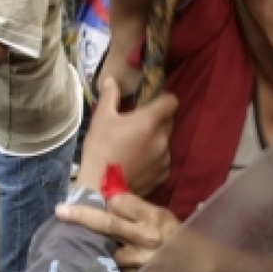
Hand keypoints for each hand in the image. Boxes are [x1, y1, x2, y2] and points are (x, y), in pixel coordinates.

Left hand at [57, 192, 179, 271]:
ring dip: (90, 244)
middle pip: (108, 224)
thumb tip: (108, 200)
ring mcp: (140, 261)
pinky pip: (112, 267)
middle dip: (82, 217)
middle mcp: (146, 238)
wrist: (195, 265)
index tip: (94, 199)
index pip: (119, 204)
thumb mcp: (161, 214)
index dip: (106, 202)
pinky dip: (102, 262)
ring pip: (106, 249)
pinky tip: (93, 260)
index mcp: (153, 217)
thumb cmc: (174, 234)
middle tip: (60, 211)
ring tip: (74, 240)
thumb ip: (135, 208)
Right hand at [75, 77, 177, 196]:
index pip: (172, 101)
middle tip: (136, 123)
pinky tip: (136, 162)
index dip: (163, 98)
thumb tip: (112, 80)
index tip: (149, 102)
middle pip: (168, 121)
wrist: (101, 191)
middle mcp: (163, 138)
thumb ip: (111, 96)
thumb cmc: (100, 150)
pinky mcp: (163, 174)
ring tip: (134, 146)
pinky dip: (153, 157)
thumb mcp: (101, 119)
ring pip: (165, 140)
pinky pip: (162, 159)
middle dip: (156, 119)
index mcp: (150, 121)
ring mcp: (165, 158)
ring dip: (154, 139)